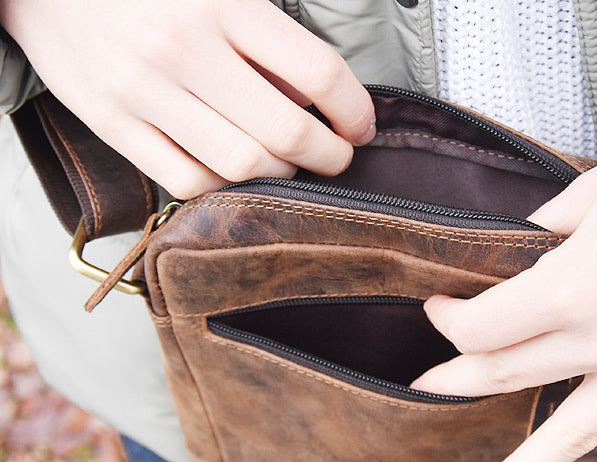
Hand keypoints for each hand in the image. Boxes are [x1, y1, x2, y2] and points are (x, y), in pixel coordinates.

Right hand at [0, 0, 374, 197]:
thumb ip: (266, 36)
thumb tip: (311, 95)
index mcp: (221, 4)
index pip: (317, 72)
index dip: (354, 109)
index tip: (362, 126)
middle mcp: (184, 50)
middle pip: (285, 133)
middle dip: (329, 156)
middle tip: (337, 156)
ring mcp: (144, 93)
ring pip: (241, 166)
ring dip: (281, 176)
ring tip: (289, 166)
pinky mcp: (113, 124)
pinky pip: (186, 181)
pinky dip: (223, 188)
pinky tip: (236, 175)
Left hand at [411, 104, 596, 461]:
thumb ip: (547, 232)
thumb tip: (518, 253)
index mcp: (575, 289)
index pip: (481, 329)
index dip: (449, 320)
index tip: (441, 307)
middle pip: (507, 377)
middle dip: (457, 380)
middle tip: (426, 389)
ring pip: (568, 437)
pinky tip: (581, 420)